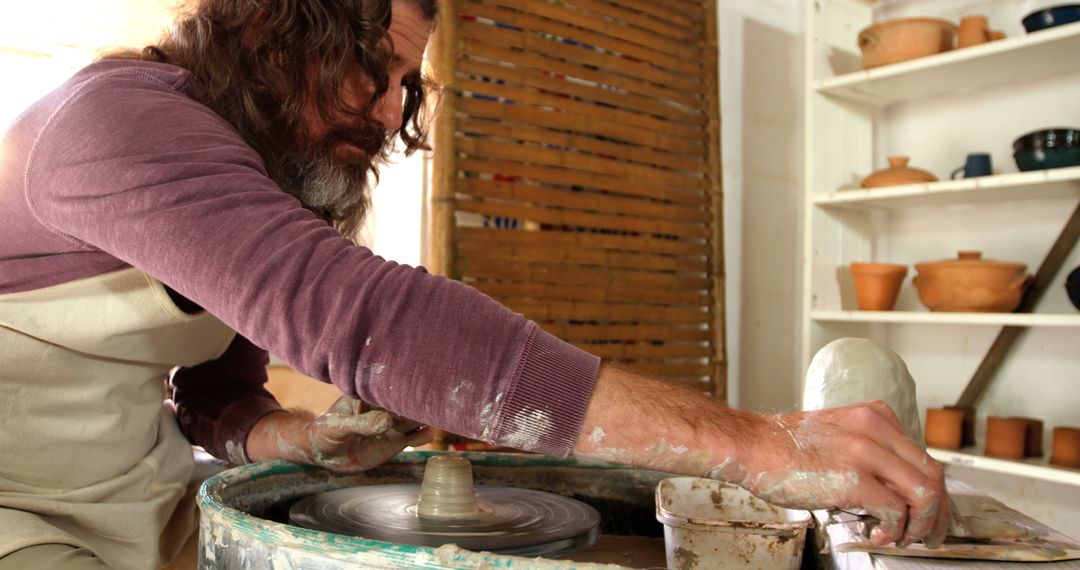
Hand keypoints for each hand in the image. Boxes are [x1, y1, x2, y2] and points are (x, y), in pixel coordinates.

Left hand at [246, 396, 431, 473]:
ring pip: (419, 416)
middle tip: (415, 411)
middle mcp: (386, 406)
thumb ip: (360, 424)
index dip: (405, 387)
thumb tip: (387, 421)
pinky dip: (424, 435)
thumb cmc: (325, 432)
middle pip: (411, 401)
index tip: (409, 394)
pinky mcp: (398, 440)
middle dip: (417, 404)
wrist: (323, 454)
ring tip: (413, 425)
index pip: (394, 385)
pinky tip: (415, 439)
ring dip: (424, 419)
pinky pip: (419, 435)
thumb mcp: (337, 426)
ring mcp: (393, 422)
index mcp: (371, 393)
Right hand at [734, 401, 949, 547]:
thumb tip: (890, 490)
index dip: (934, 491)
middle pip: (932, 474)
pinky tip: (878, 535)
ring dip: (921, 524)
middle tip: (930, 533)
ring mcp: (866, 451)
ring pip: (924, 493)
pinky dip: (893, 530)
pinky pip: (895, 510)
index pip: (923, 456)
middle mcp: (876, 429)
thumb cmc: (783, 448)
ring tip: (906, 537)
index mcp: (874, 417)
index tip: (931, 511)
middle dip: (937, 512)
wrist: (752, 446)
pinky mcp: (853, 477)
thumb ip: (868, 452)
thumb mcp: (837, 436)